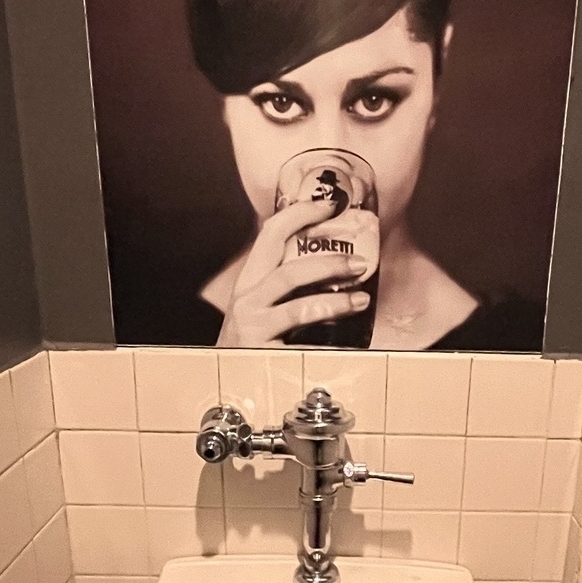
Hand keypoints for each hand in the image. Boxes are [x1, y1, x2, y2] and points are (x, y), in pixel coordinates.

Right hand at [216, 198, 370, 347]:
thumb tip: (332, 261)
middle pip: (289, 272)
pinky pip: (304, 349)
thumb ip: (285, 284)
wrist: (221, 378)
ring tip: (361, 300)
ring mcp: (254, 328)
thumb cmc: (249, 339)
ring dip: (335, 302)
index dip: (300, 215)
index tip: (330, 204)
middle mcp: (248, 301)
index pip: (270, 235)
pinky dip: (331, 348)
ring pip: (298, 308)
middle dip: (328, 264)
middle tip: (360, 264)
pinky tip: (350, 346)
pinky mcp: (264, 355)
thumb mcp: (259, 305)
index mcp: (250, 281)